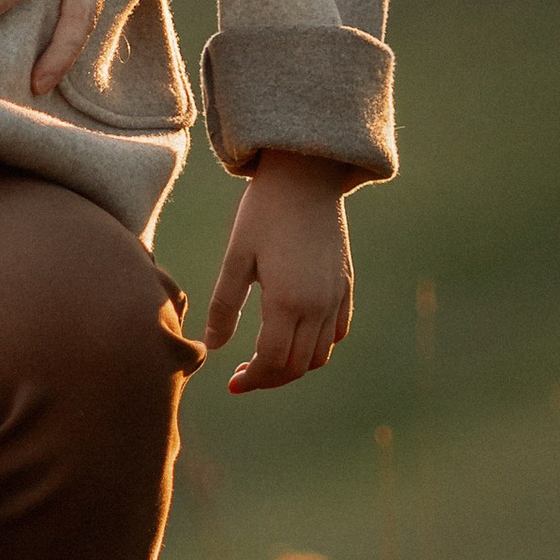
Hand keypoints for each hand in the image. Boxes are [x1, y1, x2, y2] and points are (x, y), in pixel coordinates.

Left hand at [206, 150, 356, 389]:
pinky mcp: (346, 285)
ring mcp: (337, 296)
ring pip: (321, 354)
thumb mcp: (236, 258)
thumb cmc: (263, 213)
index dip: (252, 379)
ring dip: (294, 366)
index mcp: (288, 301)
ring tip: (265, 359)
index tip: (232, 382)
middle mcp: (319, 305)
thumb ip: (225, 306)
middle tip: (243, 374)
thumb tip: (213, 346)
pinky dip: (317, 346)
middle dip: (270, 378)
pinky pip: (337, 331)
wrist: (305, 177)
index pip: (273, 362)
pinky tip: (293, 337)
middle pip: (298, 365)